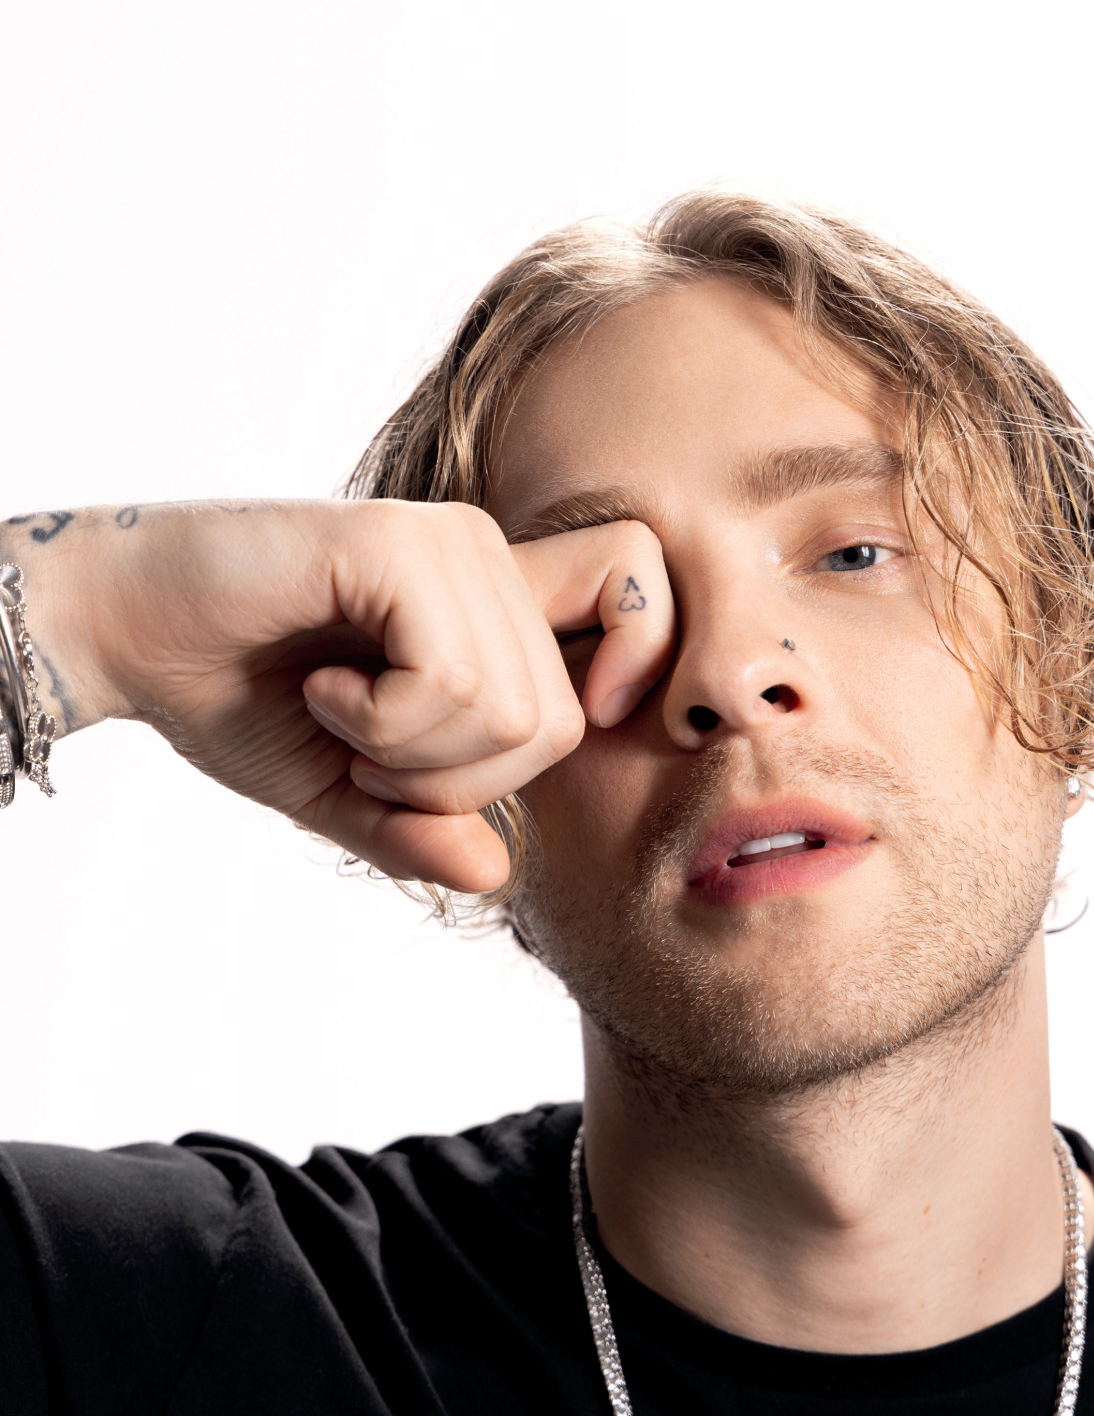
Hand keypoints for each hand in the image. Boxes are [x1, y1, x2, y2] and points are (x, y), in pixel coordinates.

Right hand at [11, 499, 673, 892]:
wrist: (128, 631)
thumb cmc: (238, 697)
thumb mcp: (342, 790)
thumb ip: (420, 827)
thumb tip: (497, 872)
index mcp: (494, 603)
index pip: (639, 594)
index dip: (644, 662)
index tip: (575, 720)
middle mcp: (485, 557)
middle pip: (559, 721)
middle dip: (459, 781)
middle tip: (369, 751)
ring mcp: (447, 543)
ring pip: (509, 711)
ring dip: (409, 756)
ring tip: (340, 714)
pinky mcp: (397, 542)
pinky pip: (449, 680)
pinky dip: (382, 723)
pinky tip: (325, 690)